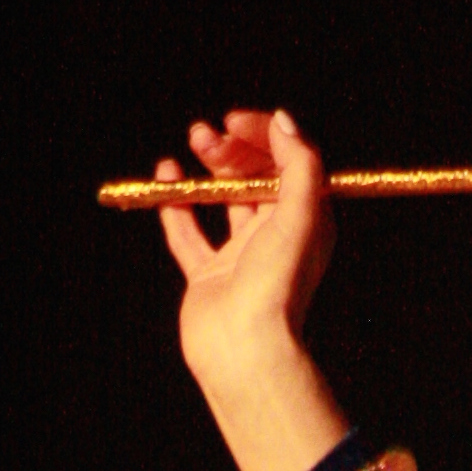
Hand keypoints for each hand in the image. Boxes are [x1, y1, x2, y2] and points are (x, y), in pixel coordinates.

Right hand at [155, 107, 355, 470]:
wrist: (245, 349)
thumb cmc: (278, 284)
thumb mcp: (300, 215)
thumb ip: (299, 164)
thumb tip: (282, 120)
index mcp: (305, 220)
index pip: (288, 162)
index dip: (263, 135)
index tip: (235, 121)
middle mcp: (276, 235)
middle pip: (254, 176)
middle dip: (231, 148)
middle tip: (204, 134)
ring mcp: (240, 254)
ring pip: (222, 198)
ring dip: (207, 167)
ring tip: (190, 140)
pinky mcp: (208, 274)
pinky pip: (188, 231)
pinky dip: (177, 204)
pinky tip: (166, 176)